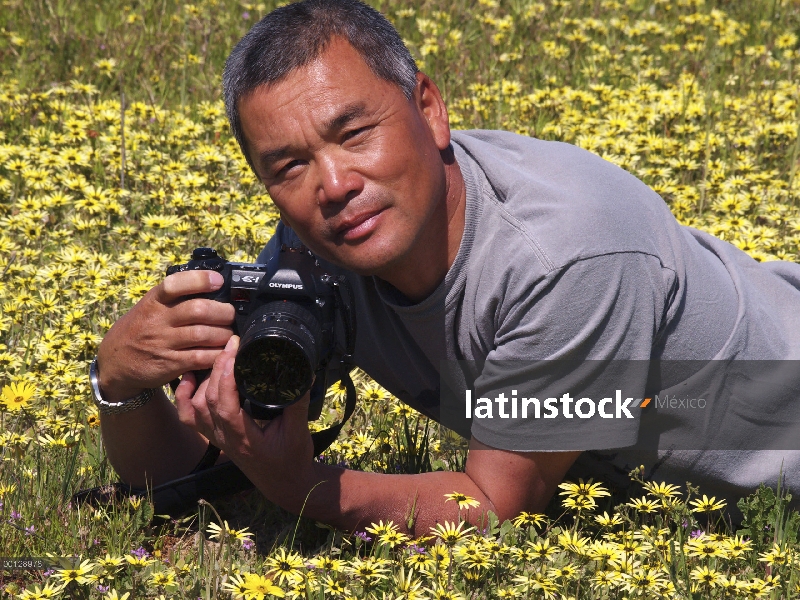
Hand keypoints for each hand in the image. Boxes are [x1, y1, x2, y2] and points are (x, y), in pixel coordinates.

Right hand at [96, 270, 235, 402]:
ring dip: (223, 334)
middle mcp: (157, 320)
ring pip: (203, 334)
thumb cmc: (141, 328)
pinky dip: (217, 354)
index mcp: (154, 301)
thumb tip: (213, 287)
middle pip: (198, 310)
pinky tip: (223, 351)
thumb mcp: (149, 307)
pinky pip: (200, 358)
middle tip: (230, 315)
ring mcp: (163, 342)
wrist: (115, 362)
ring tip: (229, 334)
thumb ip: (174, 298)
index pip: (175, 284)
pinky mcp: (169, 364)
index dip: (200, 280)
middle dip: (222, 312)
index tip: (218, 281)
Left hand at [174, 336, 315, 499]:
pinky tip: (190, 378)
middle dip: (216, 368)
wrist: (285, 484)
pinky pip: (190, 417)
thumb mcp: (299, 431)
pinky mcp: (216, 436)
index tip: (235, 350)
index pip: (225, 404)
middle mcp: (225, 438)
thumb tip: (304, 372)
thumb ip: (298, 402)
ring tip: (219, 356)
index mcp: (244, 438)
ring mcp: (217, 438)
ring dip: (203, 380)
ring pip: (195, 407)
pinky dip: (185, 397)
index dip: (226, 375)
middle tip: (230, 344)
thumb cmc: (292, 459)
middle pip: (208, 400)